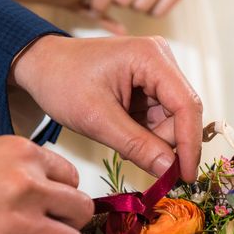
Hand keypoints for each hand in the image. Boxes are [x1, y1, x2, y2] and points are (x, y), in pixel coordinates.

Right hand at [0, 137, 93, 233]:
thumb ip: (23, 170)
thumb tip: (49, 193)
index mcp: (25, 156)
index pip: (72, 179)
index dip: (62, 197)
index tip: (49, 208)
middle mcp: (28, 186)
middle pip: (81, 211)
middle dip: (67, 224)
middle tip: (46, 231)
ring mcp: (18, 224)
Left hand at [11, 35, 203, 181]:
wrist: (42, 67)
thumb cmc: (62, 81)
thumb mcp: (96, 118)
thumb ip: (136, 145)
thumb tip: (169, 169)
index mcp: (151, 57)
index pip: (187, 105)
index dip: (190, 144)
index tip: (186, 176)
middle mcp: (161, 61)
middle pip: (182, 114)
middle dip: (164, 142)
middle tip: (136, 157)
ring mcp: (157, 73)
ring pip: (172, 121)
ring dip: (152, 140)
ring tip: (119, 137)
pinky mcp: (150, 87)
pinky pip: (159, 119)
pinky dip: (145, 134)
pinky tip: (122, 132)